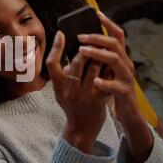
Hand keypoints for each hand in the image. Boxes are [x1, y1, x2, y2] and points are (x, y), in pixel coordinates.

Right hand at [46, 30, 109, 153]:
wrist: (81, 129)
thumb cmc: (71, 107)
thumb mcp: (60, 92)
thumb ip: (62, 76)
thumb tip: (70, 56)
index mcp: (58, 86)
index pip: (51, 63)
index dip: (56, 47)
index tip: (61, 33)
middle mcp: (69, 90)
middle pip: (77, 61)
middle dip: (87, 48)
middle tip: (92, 40)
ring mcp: (85, 95)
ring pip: (95, 67)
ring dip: (101, 56)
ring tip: (104, 50)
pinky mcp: (99, 99)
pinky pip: (106, 78)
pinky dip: (109, 69)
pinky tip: (111, 65)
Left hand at [77, 11, 152, 162]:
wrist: (127, 114)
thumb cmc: (112, 92)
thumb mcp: (105, 73)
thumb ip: (96, 62)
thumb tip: (77, 50)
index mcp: (120, 58)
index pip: (117, 35)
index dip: (108, 23)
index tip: (96, 13)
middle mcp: (125, 64)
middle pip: (114, 43)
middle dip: (96, 37)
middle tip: (80, 36)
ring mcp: (126, 78)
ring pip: (115, 60)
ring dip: (98, 54)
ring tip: (82, 51)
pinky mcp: (124, 92)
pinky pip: (115, 86)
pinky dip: (105, 83)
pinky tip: (95, 82)